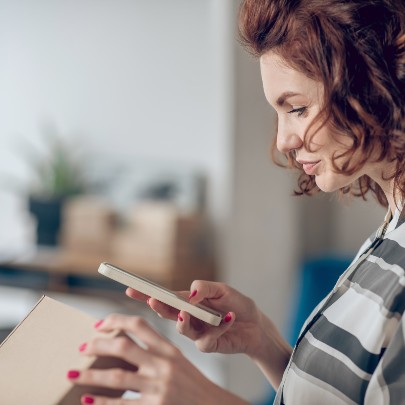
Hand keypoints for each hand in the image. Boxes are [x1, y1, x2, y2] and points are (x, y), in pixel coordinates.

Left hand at [67, 314, 247, 404]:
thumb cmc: (191, 384)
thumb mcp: (177, 360)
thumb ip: (155, 350)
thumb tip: (122, 345)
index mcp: (169, 349)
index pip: (139, 324)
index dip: (116, 320)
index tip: (98, 325)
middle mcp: (163, 364)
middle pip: (123, 346)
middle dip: (97, 345)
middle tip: (82, 348)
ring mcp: (158, 387)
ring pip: (116, 376)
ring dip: (90, 375)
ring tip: (72, 374)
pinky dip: (101, 402)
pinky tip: (87, 399)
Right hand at [126, 281, 265, 356]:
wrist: (256, 325)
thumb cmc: (236, 304)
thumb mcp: (222, 289)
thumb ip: (204, 288)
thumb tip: (190, 294)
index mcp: (188, 302)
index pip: (164, 297)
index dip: (146, 293)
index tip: (130, 287)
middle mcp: (188, 318)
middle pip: (166, 313)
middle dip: (157, 306)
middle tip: (153, 300)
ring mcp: (196, 333)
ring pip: (182, 328)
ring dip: (184, 320)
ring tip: (188, 312)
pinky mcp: (208, 345)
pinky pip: (205, 340)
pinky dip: (217, 327)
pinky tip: (229, 318)